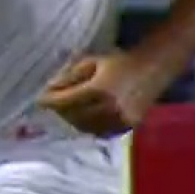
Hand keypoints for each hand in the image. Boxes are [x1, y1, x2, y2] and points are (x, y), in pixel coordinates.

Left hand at [38, 51, 157, 136]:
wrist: (154, 68)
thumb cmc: (120, 61)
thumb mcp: (90, 61)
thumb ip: (69, 76)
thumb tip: (50, 88)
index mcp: (98, 90)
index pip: (65, 102)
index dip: (50, 101)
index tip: (40, 99)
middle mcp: (109, 109)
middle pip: (73, 116)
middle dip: (60, 110)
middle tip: (53, 103)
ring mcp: (119, 121)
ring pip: (86, 127)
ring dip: (72, 120)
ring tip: (67, 110)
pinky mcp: (128, 127)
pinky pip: (101, 132)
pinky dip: (89, 126)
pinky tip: (85, 117)